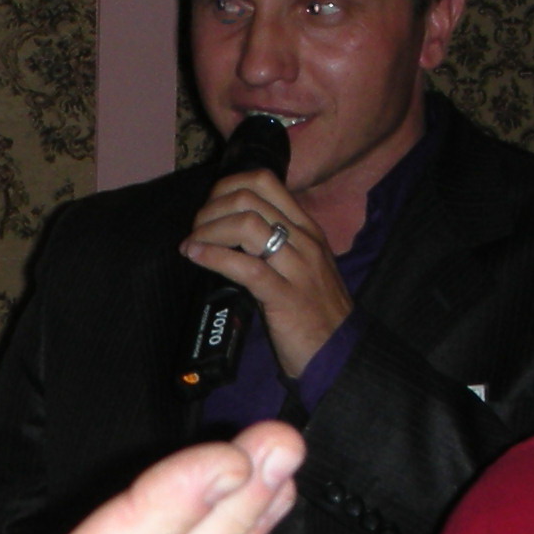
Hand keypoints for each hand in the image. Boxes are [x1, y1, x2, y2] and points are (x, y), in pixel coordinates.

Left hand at [181, 170, 352, 376]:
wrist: (340, 351)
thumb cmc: (315, 312)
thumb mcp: (300, 266)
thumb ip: (274, 244)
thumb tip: (229, 230)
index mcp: (306, 228)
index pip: (264, 181)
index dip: (226, 187)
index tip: (208, 210)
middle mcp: (304, 239)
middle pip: (248, 198)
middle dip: (211, 209)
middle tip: (195, 232)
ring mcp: (298, 266)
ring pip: (246, 224)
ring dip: (208, 231)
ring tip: (192, 245)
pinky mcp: (286, 296)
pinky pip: (245, 266)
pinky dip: (214, 256)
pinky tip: (196, 257)